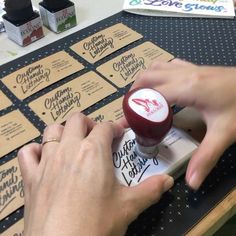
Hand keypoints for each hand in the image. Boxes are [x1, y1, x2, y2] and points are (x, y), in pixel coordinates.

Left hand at [18, 112, 173, 235]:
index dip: (115, 127)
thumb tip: (168, 181)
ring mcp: (47, 161)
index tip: (120, 134)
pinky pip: (27, 153)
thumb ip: (151, 190)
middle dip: (89, 124)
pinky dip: (36, 150)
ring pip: (52, 130)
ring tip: (73, 143)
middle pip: (77, 119)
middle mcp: (69, 149)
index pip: (106, 127)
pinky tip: (44, 158)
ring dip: (64, 131)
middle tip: (97, 138)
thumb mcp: (128, 206)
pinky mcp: (30, 176)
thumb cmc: (97, 224)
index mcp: (94, 151)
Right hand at [122, 59, 235, 189]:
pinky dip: (158, 73)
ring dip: (144, 80)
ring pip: (156, 67)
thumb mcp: (224, 133)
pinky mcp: (196, 67)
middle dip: (134, 92)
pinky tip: (161, 85)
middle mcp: (183, 74)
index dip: (134, 109)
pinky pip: (169, 65)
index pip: (150, 96)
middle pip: (147, 77)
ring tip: (140, 98)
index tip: (124, 122)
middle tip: (130, 111)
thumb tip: (191, 183)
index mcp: (186, 88)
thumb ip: (205, 157)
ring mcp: (190, 67)